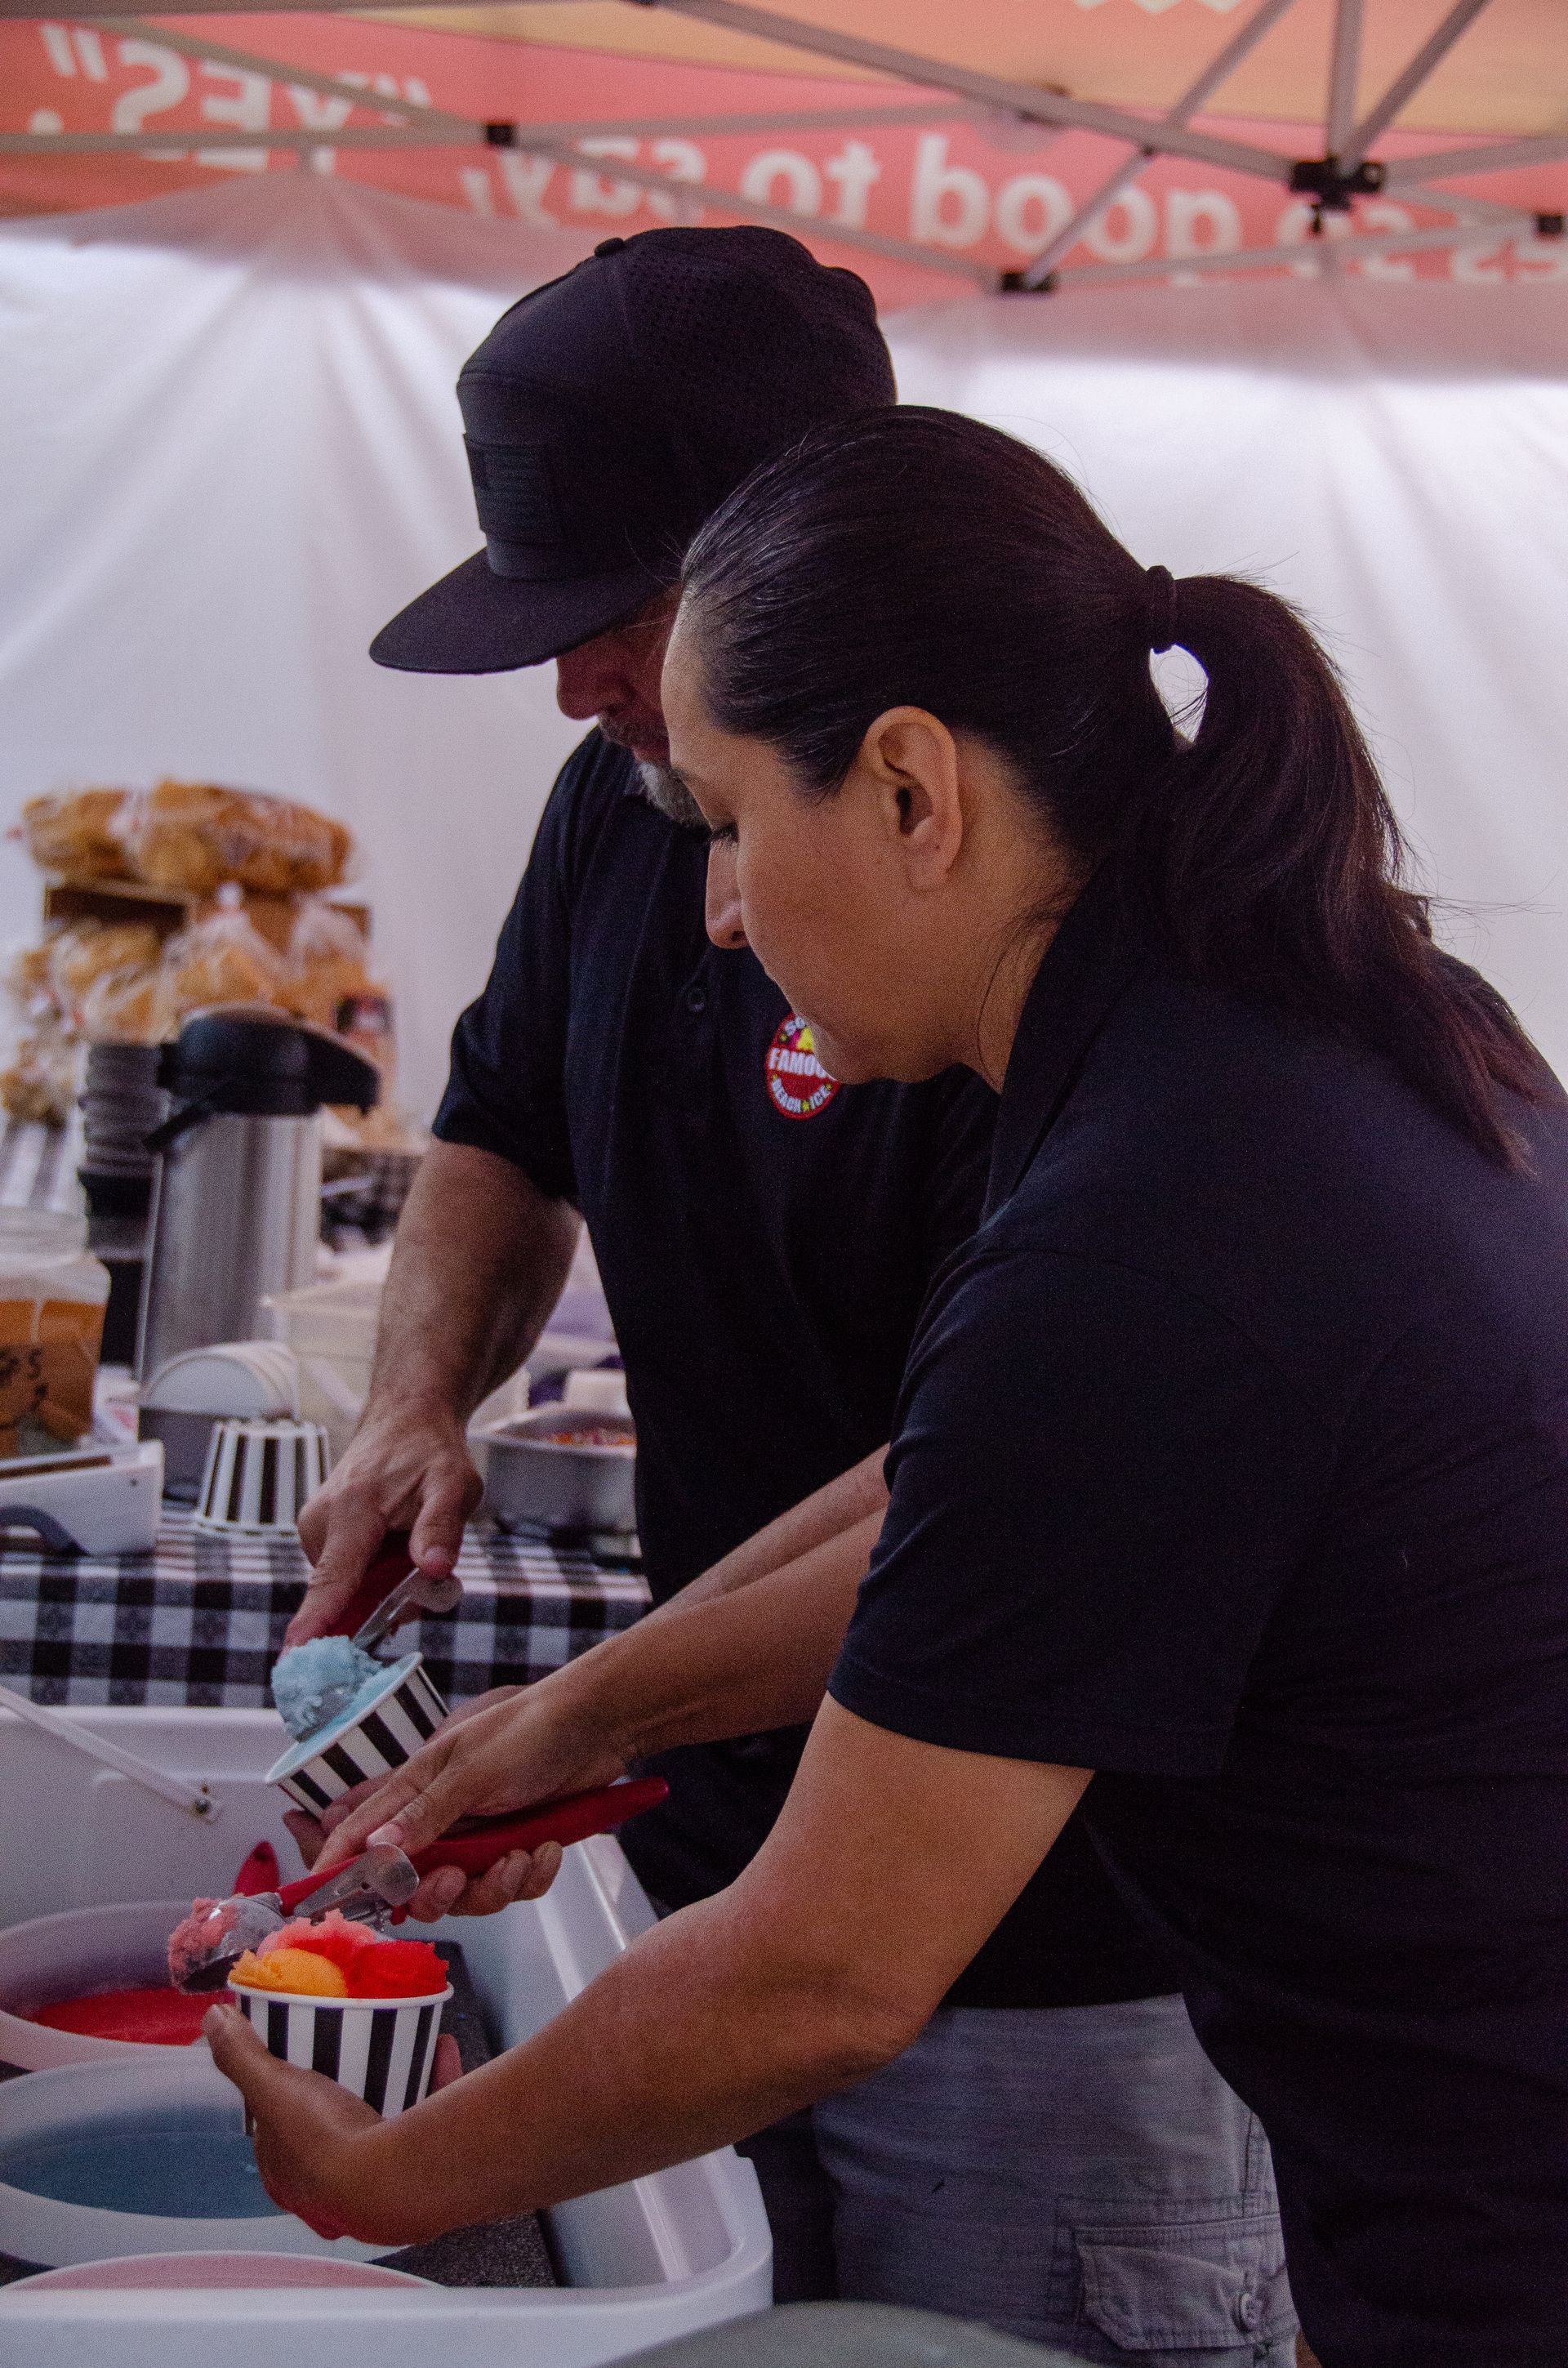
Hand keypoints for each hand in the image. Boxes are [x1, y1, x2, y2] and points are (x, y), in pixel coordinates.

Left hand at [204, 2006, 463, 2245]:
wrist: (394, 2181)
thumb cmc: (324, 2143)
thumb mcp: (272, 2089)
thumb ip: (241, 2056)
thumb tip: (213, 2020)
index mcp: (287, 2177)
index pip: (276, 2130)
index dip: (284, 2091)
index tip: (299, 2055)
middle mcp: (330, 2189)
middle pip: (334, 2126)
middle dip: (347, 2086)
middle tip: (357, 2046)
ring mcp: (377, 2180)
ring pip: (384, 2123)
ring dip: (396, 2080)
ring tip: (401, 2043)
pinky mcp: (420, 2167)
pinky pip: (427, 2118)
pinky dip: (433, 2080)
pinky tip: (438, 2050)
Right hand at [288, 1402, 481, 1644]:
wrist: (404, 1422)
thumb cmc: (430, 1453)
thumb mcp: (454, 1485)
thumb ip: (442, 1527)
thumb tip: (436, 1569)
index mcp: (353, 1511)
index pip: (332, 1579)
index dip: (317, 1622)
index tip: (295, 1658)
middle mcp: (321, 1523)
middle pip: (345, 1596)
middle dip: (386, 1604)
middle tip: (428, 1574)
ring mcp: (315, 1531)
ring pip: (348, 1591)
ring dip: (384, 1588)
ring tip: (413, 1549)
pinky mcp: (318, 1537)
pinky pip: (345, 1578)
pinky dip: (373, 1577)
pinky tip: (395, 1550)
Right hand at [313, 1677, 627, 1916]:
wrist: (598, 1726)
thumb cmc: (529, 1730)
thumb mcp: (472, 1770)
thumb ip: (425, 1813)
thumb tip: (374, 1849)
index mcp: (416, 1788)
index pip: (361, 1834)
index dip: (338, 1867)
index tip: (325, 1899)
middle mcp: (441, 1818)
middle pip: (414, 1884)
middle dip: (436, 1893)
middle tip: (457, 1878)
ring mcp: (479, 1836)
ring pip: (466, 1894)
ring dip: (493, 1886)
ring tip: (519, 1856)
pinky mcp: (515, 1848)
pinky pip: (510, 1888)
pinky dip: (530, 1877)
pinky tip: (546, 1849)